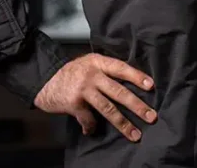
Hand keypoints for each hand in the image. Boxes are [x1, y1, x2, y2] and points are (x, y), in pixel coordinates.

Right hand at [33, 53, 158, 141]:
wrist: (45, 79)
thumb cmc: (71, 73)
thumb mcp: (89, 64)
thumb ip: (106, 70)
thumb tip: (131, 84)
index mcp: (98, 62)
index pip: (121, 68)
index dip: (136, 76)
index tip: (151, 86)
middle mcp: (92, 75)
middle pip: (119, 91)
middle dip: (137, 105)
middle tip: (151, 116)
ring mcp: (83, 89)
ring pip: (108, 108)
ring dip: (123, 123)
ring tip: (135, 134)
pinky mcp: (73, 103)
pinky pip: (88, 119)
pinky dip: (92, 127)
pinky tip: (92, 131)